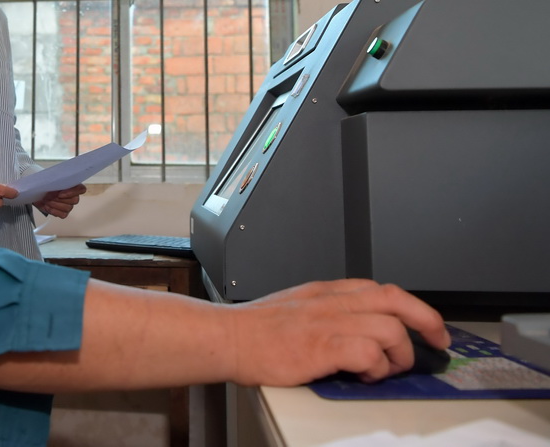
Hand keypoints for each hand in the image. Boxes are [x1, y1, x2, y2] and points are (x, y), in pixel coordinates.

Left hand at [34, 184, 86, 218]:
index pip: (81, 189)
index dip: (73, 192)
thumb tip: (55, 186)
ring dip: (54, 204)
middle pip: (74, 200)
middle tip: (48, 196)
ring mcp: (70, 206)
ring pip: (68, 208)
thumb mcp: (50, 181)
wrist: (39, 194)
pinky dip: (53, 211)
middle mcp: (74, 196)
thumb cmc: (46, 186)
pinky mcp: (64, 213)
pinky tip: (47, 206)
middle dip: (59, 198)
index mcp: (73, 186)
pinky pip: (63, 214)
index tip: (60, 193)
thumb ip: (56, 181)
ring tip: (46, 200)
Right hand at [225, 279, 449, 386]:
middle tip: (437, 342)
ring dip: (398, 354)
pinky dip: (376, 368)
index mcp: (327, 292)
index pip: (382, 289)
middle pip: (396, 300)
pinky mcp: (322, 346)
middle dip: (427, 321)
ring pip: (389, 328)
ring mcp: (328, 322)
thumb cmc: (255, 330)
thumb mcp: (297, 307)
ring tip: (386, 369)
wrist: (228, 338)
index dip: (414, 307)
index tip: (428, 326)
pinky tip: (364, 376)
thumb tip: (358, 332)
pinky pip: (369, 353)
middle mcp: (332, 302)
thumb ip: (329, 313)